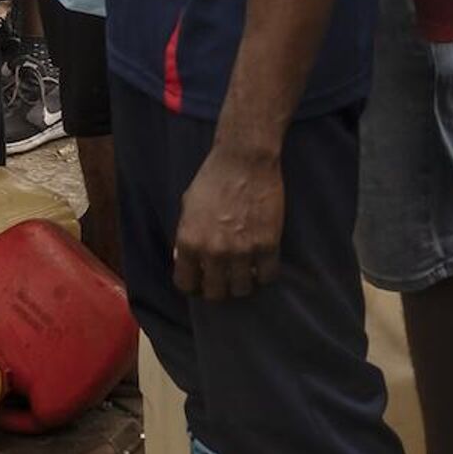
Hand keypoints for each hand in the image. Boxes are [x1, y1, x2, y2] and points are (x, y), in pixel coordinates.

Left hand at [173, 143, 284, 299]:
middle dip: (217, 289)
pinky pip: (267, 276)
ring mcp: (242, 251)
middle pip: (216, 293)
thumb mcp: (187, 207)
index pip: (186, 284)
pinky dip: (264, 274)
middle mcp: (214, 252)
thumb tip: (184, 260)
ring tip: (242, 273)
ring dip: (241, 284)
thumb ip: (186, 237)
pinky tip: (260, 265)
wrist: (244, 160)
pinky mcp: (268, 245)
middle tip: (222, 280)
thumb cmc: (212, 179)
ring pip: (242, 289)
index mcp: (189, 242)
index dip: (192, 286)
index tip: (199, 283)